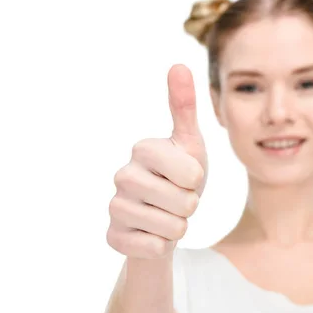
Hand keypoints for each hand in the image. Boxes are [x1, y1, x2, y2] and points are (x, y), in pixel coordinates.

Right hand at [107, 64, 207, 258]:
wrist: (164, 216)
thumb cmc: (181, 176)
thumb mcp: (190, 143)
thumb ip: (184, 106)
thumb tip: (179, 64)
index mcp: (143, 149)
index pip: (192, 173)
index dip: (198, 180)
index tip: (187, 176)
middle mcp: (122, 175)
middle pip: (184, 202)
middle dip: (191, 205)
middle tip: (177, 198)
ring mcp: (115, 208)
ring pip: (172, 229)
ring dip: (179, 226)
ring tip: (166, 215)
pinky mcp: (113, 237)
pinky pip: (156, 249)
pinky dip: (163, 245)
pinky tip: (152, 234)